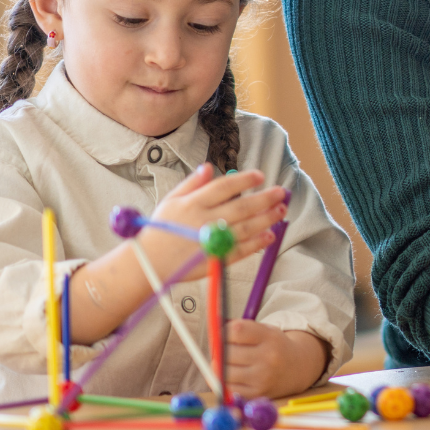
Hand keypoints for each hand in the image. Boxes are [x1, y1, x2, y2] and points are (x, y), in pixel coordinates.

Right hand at [149, 164, 284, 265]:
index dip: (244, 180)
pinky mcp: (214, 260)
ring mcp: (210, 241)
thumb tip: (209, 166)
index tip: (260, 176)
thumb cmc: (160, 230)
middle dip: (264, 199)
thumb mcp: (170, 201)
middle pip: (240, 207)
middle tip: (281, 193)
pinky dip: (257, 243)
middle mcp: (203, 221)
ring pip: (245, 228)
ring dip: (266, 219)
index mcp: (192, 204)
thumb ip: (191, 183)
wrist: (148, 263)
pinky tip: (270, 235)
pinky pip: (240, 250)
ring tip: (281, 210)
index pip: (224, 187)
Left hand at [222, 321, 328, 398]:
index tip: (223, 334)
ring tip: (226, 362)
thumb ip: (241, 328)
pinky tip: (231, 375)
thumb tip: (213, 329)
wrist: (298, 368)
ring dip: (218, 366)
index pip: (236, 330)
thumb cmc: (274, 346)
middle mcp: (268, 358)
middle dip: (218, 349)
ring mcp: (262, 378)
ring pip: (223, 371)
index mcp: (270, 337)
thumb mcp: (265, 331)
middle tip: (221, 349)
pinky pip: (228, 387)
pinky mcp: (256, 394)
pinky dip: (224, 381)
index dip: (223, 331)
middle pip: (227, 352)